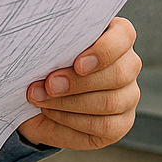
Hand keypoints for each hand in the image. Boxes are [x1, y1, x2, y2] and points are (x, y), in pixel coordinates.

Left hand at [18, 16, 141, 149]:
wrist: (34, 97)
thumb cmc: (44, 65)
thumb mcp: (45, 49)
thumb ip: (53, 44)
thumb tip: (45, 49)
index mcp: (115, 36)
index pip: (124, 36)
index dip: (104, 51)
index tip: (77, 64)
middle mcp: (128, 65)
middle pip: (119, 74)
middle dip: (79, 82)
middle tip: (49, 84)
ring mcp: (128, 96)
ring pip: (110, 102)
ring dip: (70, 103)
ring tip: (42, 99)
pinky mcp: (121, 123)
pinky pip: (105, 126)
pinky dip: (73, 120)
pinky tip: (52, 112)